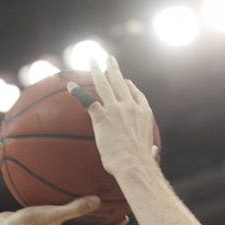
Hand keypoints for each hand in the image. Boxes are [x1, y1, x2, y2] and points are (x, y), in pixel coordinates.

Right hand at [0, 196, 128, 224]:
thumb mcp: (53, 215)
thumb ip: (75, 208)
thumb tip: (98, 201)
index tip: (126, 219)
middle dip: (105, 222)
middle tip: (117, 210)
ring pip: (78, 224)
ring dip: (89, 215)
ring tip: (97, 202)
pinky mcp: (44, 224)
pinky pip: (63, 215)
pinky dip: (70, 207)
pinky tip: (66, 193)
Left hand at [68, 57, 158, 178]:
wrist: (134, 165)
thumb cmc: (141, 163)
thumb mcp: (149, 153)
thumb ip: (150, 149)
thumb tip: (153, 152)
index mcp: (144, 113)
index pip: (136, 94)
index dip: (130, 86)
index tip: (126, 82)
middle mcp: (130, 106)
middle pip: (120, 82)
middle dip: (113, 69)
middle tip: (108, 59)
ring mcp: (116, 109)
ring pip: (104, 84)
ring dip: (97, 70)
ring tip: (91, 59)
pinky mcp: (102, 117)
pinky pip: (87, 100)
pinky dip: (78, 92)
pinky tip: (70, 86)